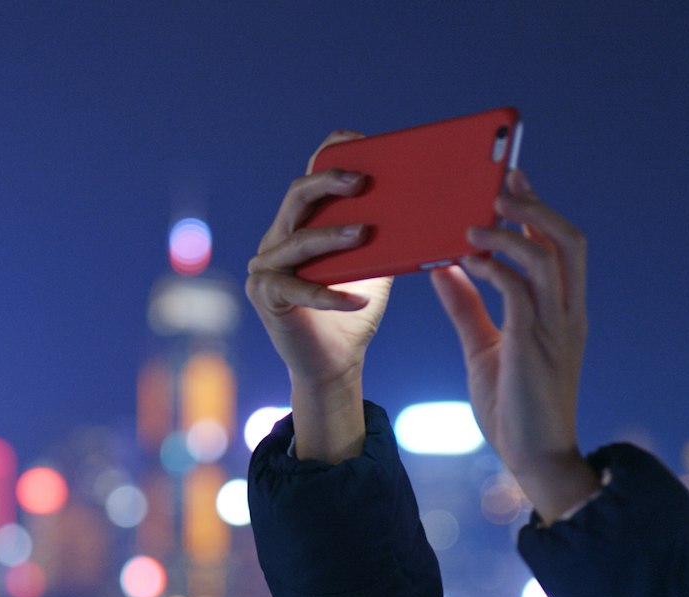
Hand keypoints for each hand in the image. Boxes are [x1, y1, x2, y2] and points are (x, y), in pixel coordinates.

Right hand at [245, 130, 393, 390]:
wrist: (335, 364)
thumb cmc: (355, 311)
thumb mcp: (375, 267)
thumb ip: (385, 237)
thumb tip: (422, 207)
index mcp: (304, 223)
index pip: (312, 177)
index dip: (330, 155)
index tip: (358, 140)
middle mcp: (279, 237)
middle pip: (297, 196)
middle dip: (328, 182)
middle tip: (362, 182)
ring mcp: (266, 266)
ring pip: (298, 240)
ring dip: (331, 236)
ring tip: (364, 234)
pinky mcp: (265, 296)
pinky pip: (297, 289)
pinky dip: (330, 295)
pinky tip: (359, 300)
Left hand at [430, 169, 598, 515]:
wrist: (534, 461)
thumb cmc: (513, 411)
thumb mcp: (484, 350)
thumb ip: (467, 308)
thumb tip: (444, 268)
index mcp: (562, 313)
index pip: (561, 248)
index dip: (538, 211)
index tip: (512, 181)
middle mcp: (568, 314)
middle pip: (569, 240)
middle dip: (537, 206)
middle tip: (502, 183)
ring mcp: (557, 328)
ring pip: (550, 256)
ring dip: (514, 227)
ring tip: (477, 215)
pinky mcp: (535, 344)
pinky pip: (521, 290)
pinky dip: (495, 266)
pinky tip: (467, 257)